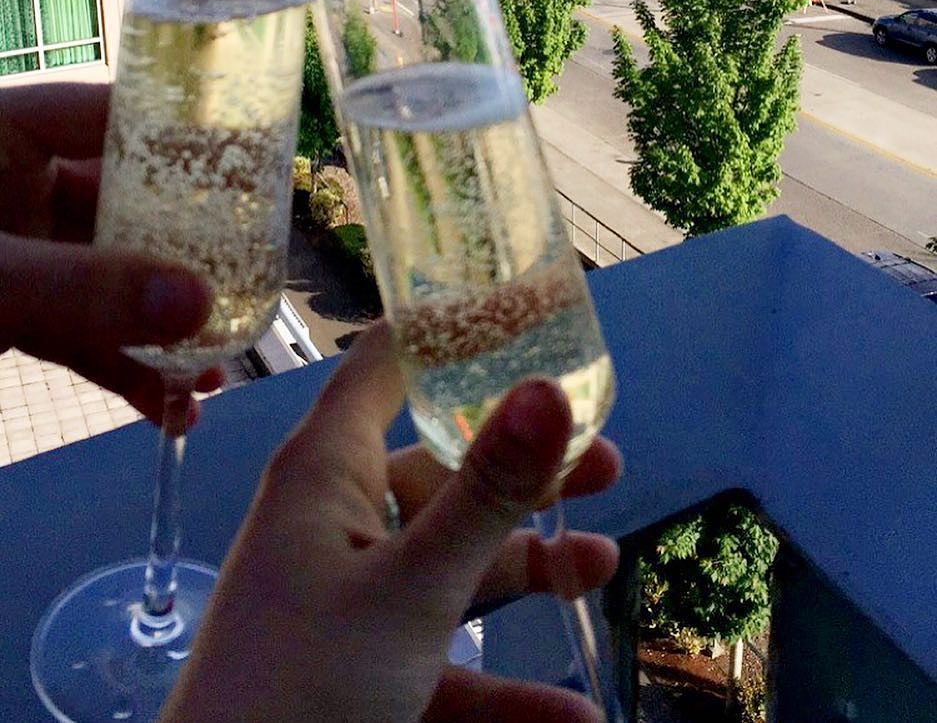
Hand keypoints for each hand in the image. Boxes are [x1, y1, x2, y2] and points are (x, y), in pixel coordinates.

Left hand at [0, 83, 217, 422]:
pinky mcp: (6, 314)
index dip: (191, 145)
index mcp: (7, 134)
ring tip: (213, 377)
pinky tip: (165, 412)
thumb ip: (83, 291)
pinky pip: (78, 333)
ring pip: (109, 281)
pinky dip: (120, 369)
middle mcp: (19, 185)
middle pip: (129, 210)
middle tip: (250, 295)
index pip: (120, 120)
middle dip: (187, 262)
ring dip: (160, 330)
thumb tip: (204, 304)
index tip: (255, 182)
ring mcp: (15, 253)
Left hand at [159, 322, 621, 722]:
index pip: (389, 361)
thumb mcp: (410, 588)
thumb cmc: (303, 684)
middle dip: (524, 465)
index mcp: (327, 468)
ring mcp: (352, 594)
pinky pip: (444, 652)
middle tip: (606, 460)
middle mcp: (338, 517)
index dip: (456, 331)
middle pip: (443, 465)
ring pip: (454, 559)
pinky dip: (503, 683)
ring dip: (528, 565)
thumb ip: (485, 493)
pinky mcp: (365, 662)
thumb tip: (550, 387)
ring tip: (603, 564)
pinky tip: (571, 714)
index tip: (535, 315)